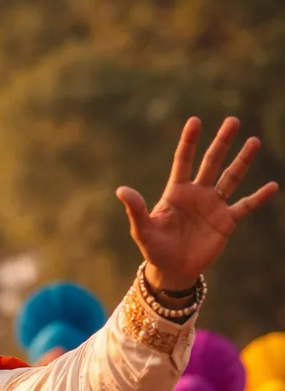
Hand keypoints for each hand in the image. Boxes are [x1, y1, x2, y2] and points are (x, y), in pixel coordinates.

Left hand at [117, 118, 277, 291]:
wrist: (172, 270)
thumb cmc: (154, 249)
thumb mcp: (142, 230)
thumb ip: (136, 209)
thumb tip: (121, 190)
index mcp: (176, 192)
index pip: (183, 162)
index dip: (189, 142)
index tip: (195, 121)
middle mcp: (197, 194)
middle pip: (211, 162)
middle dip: (221, 142)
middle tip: (232, 121)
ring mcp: (214, 206)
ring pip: (231, 178)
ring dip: (242, 161)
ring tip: (253, 142)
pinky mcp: (226, 221)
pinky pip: (245, 206)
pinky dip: (258, 197)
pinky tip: (272, 186)